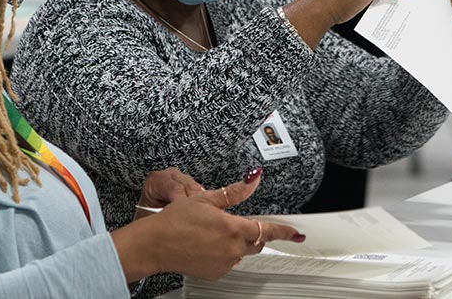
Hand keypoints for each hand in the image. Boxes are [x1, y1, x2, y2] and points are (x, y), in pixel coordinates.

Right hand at [112, 168, 302, 282]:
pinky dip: (224, 253)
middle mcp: (232, 249)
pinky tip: (207, 244)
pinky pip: (228, 262)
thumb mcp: (206, 199)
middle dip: (253, 232)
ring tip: (213, 232)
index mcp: (233, 228)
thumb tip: (254, 179)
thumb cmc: (175, 220)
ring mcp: (224, 263)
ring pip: (241, 252)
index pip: (267, 230)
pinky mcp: (215, 273)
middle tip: (234, 223)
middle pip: (255, 242)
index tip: (295, 233)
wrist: (156, 244)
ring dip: (236, 242)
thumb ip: (234, 192)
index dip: (284, 231)